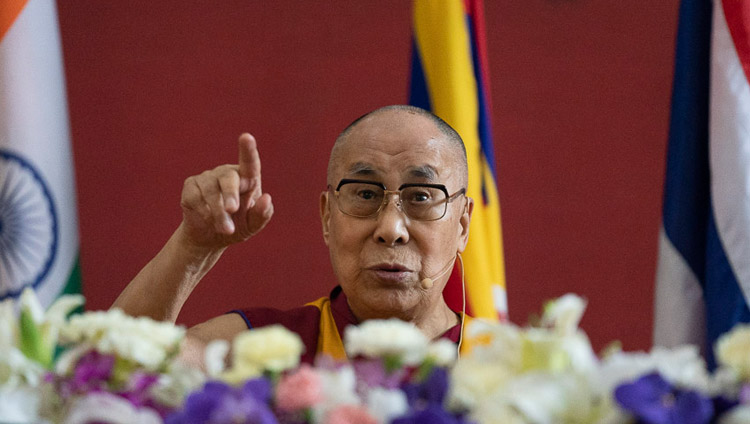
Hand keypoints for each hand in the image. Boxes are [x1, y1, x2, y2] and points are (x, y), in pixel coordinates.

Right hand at [179, 134, 273, 248]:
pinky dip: (203, 213)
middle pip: (228, 178)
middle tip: (232, 209)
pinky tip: (208, 221)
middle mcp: (227, 173)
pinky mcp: (191, 185)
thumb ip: (262, 214)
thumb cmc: (239, 226)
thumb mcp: (253, 225)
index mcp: (248, 178)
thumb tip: (267, 198)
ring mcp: (208, 177)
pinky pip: (195, 197)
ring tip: (226, 229)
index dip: (248, 149)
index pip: (250, 162)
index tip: (246, 137)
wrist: (212, 237)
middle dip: (230, 195)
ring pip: (210, 191)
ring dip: (218, 213)